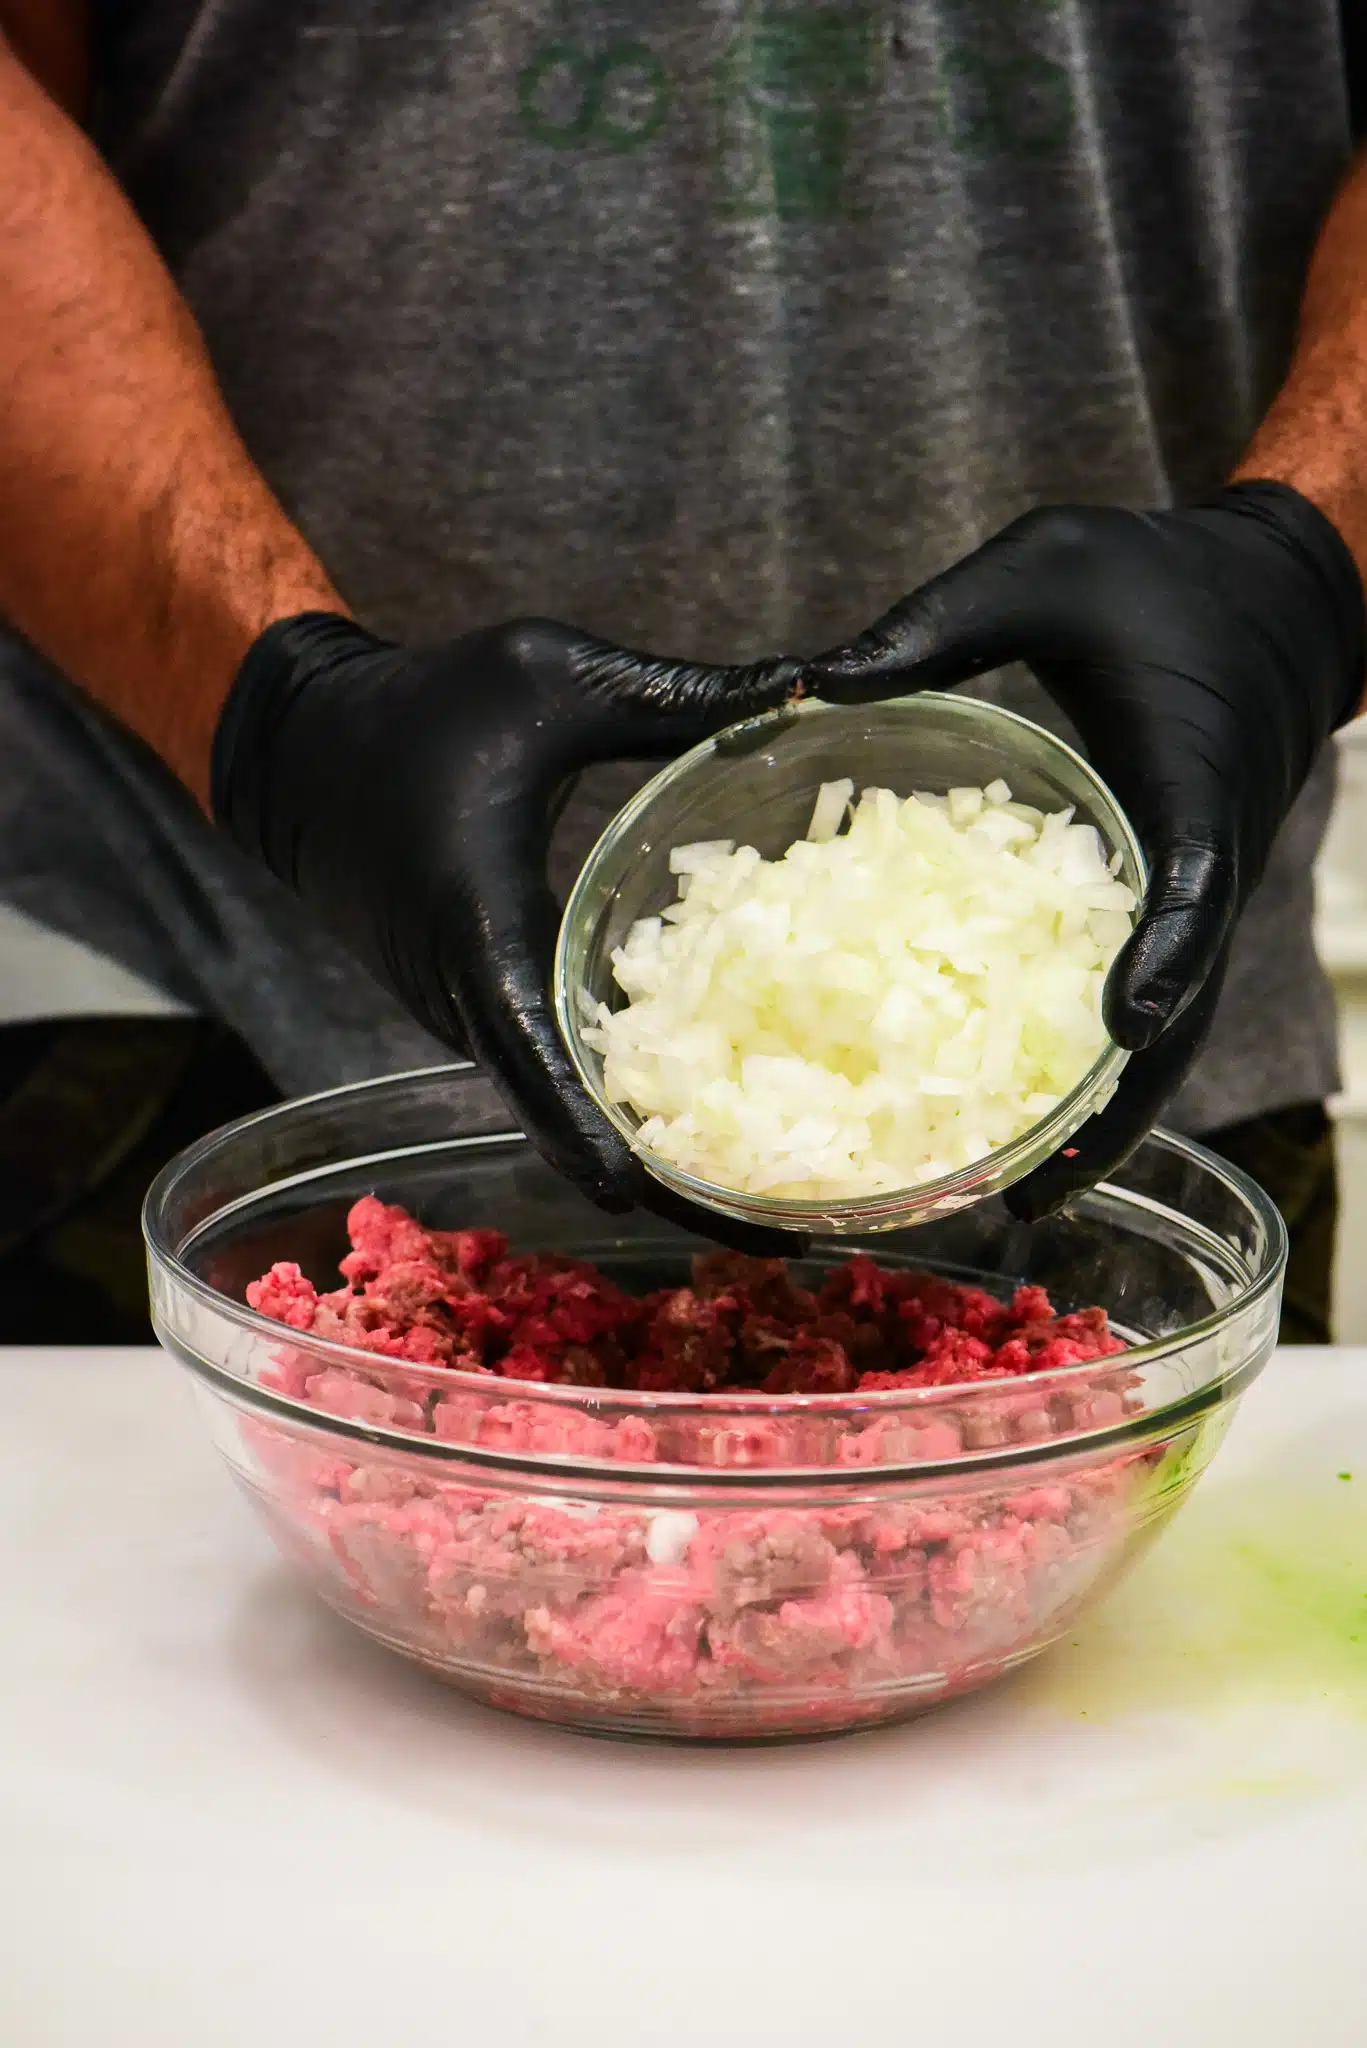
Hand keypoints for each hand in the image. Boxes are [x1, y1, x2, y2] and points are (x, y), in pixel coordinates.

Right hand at [211, 613, 802, 1250]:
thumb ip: (677, 695)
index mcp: (485, 935)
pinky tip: (718, 1116)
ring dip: (657, 1160)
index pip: (547, 1071)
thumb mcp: (551, 673)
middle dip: (675, 1191)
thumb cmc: (417, 704)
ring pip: (568, 1117)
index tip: (680, 1204)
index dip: (613, 1146)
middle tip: (794, 1228)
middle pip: (573, 1133)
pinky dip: (629, 1115)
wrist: (301, 747)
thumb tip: (812, 687)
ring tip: (780, 1191)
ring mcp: (473, 1017)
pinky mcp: (481, 1009)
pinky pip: (559, 1081)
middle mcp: (473, 1004)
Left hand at [804, 482, 1363, 1218]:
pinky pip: (1141, 999)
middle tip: (1033, 1196)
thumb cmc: (1160, 575)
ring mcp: (1197, 893)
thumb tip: (802, 685)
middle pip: (1181, 1012)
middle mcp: (1208, 859)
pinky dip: (1094, 1067)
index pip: (1191, 882)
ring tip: (1019, 1197)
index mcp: (1191, 779)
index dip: (1167, 952)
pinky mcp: (1172, 900)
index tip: (1131, 1018)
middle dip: (1116, 1110)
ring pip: (1165, 1031)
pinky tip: (1022, 1117)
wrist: (1273, 597)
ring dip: (1104, 1116)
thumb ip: (939, 622)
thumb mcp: (1046, 566)